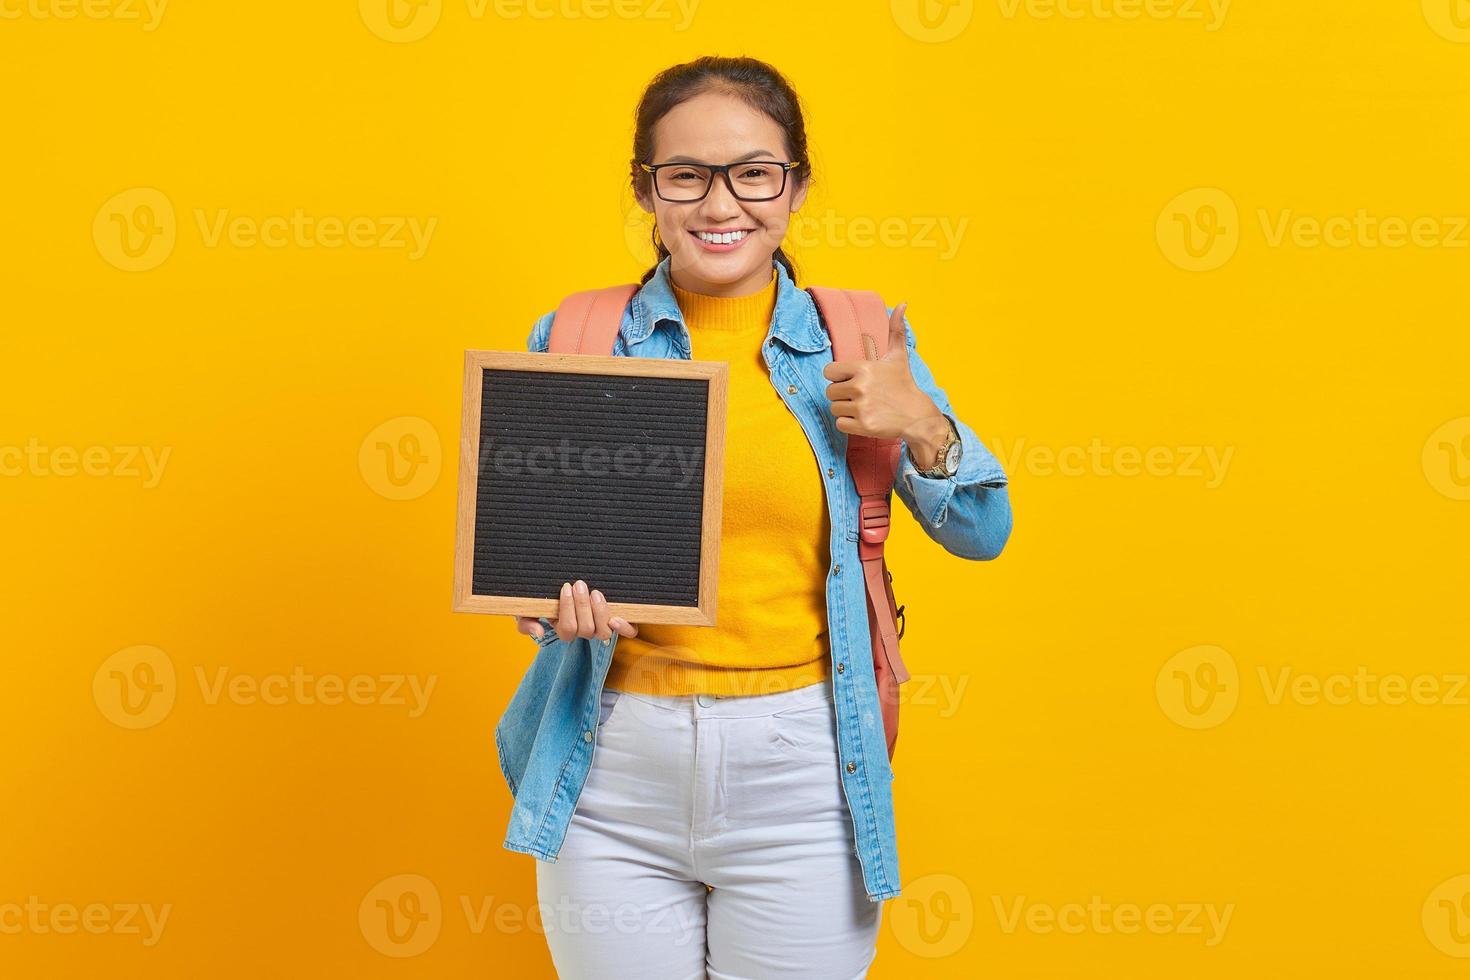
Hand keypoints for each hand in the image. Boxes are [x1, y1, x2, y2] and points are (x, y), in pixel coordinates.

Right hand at [514, 580, 639, 642]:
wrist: (565, 580)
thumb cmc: (546, 597)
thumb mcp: (527, 607)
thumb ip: (525, 621)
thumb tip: (538, 632)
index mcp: (564, 628)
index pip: (567, 630)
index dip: (568, 610)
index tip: (566, 587)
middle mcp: (584, 629)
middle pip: (585, 630)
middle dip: (582, 606)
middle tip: (579, 584)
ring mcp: (601, 625)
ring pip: (603, 632)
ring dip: (600, 612)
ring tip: (595, 593)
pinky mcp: (619, 620)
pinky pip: (628, 632)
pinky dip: (626, 627)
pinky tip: (618, 618)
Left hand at [821, 302, 943, 442]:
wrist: (917, 415)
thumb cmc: (903, 384)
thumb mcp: (898, 356)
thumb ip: (895, 330)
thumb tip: (902, 304)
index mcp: (863, 368)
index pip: (829, 372)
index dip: (838, 377)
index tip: (851, 380)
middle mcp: (860, 386)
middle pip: (830, 392)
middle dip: (842, 395)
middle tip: (860, 396)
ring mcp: (861, 407)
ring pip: (834, 408)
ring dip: (845, 410)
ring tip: (864, 407)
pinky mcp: (863, 425)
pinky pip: (840, 424)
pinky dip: (849, 424)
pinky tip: (864, 418)